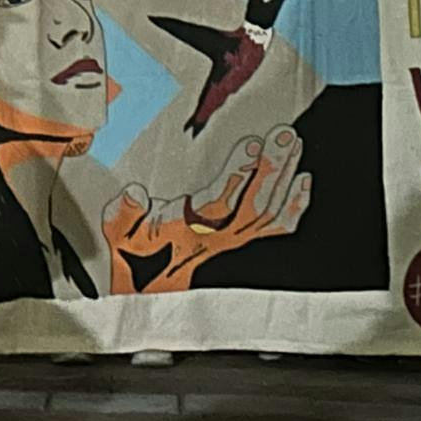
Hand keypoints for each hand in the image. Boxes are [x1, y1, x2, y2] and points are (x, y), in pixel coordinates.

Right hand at [102, 125, 310, 294]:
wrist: (144, 285)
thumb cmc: (133, 252)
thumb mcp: (117, 230)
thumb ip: (123, 212)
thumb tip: (134, 193)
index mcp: (187, 230)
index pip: (220, 203)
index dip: (238, 175)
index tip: (252, 145)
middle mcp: (217, 236)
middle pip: (255, 204)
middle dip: (272, 168)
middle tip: (284, 136)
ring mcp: (234, 239)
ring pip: (269, 212)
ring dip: (284, 177)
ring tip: (292, 144)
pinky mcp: (242, 238)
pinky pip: (277, 226)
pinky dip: (295, 203)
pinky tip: (302, 181)